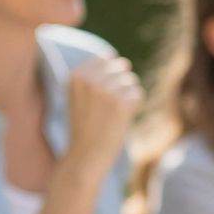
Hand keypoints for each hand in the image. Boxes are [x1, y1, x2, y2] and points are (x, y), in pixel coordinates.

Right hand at [64, 54, 142, 177]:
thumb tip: (121, 60)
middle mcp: (88, 79)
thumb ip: (95, 76)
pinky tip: (121, 119)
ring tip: (113, 114)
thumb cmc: (87, 126)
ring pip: (131, 80)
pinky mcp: (121, 102)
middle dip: (120, 85)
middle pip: (120, 68)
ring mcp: (105, 90)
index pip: (104, 59)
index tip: (101, 97)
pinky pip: (138, 94)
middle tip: (109, 107)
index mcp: (75, 75)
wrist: (86, 155)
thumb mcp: (81, 96)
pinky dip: (134, 106)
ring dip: (128, 97)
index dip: (109, 78)